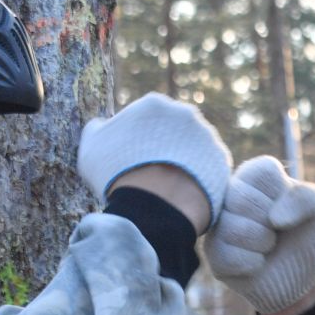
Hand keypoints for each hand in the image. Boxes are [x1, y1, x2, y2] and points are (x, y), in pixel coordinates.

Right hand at [77, 93, 230, 219]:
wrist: (154, 209)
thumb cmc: (117, 175)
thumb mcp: (91, 147)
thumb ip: (97, 128)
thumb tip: (102, 124)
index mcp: (155, 104)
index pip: (147, 117)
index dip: (138, 139)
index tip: (133, 158)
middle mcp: (186, 114)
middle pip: (174, 130)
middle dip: (165, 148)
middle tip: (152, 173)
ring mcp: (208, 138)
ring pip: (194, 149)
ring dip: (185, 162)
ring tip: (169, 187)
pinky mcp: (223, 163)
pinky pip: (209, 169)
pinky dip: (199, 179)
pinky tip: (184, 193)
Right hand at [205, 155, 314, 314]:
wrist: (304, 278)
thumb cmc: (310, 236)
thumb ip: (307, 197)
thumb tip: (274, 218)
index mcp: (255, 176)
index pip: (261, 170)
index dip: (282, 194)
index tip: (287, 207)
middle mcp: (231, 196)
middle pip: (239, 197)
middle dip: (269, 221)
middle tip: (277, 231)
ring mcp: (219, 225)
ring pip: (231, 227)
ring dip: (262, 242)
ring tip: (268, 246)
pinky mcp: (215, 255)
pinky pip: (225, 256)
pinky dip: (252, 264)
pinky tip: (259, 264)